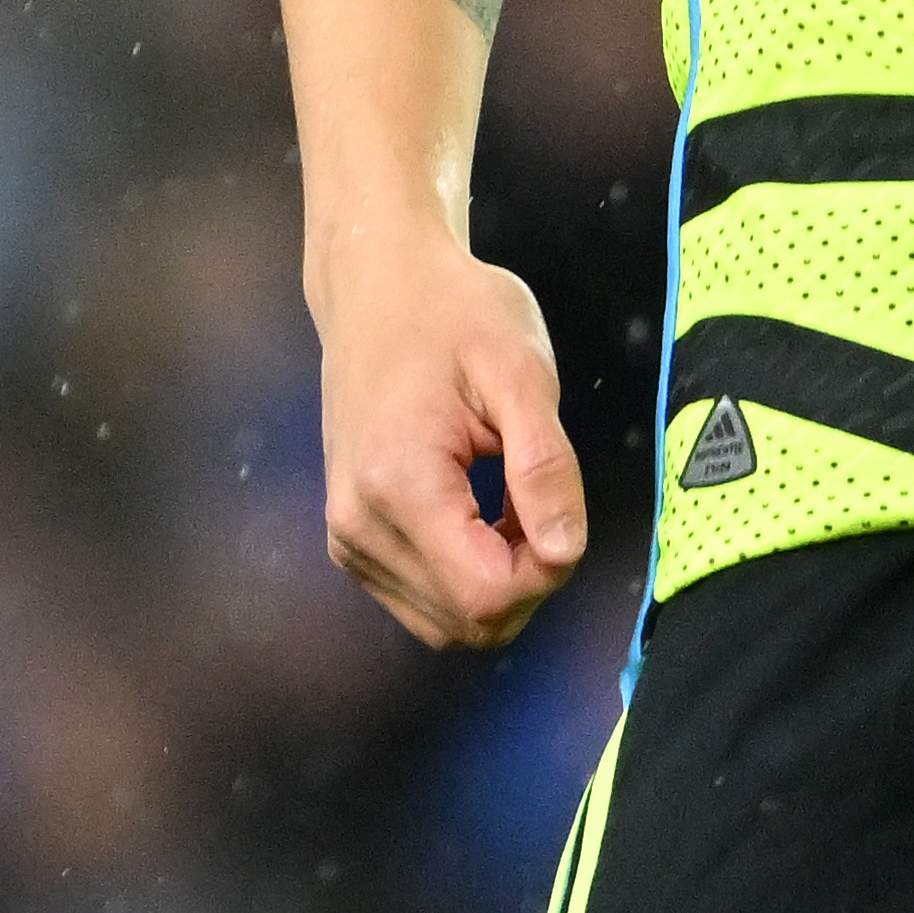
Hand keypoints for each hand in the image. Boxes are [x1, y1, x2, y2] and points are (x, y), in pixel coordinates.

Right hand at [312, 231, 588, 649]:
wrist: (380, 290)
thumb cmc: (456, 315)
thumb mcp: (520, 373)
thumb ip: (545, 466)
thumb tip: (565, 553)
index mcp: (398, 487)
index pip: (485, 596)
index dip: (546, 572)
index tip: (564, 510)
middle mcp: (359, 529)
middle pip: (467, 621)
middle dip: (528, 579)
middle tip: (545, 500)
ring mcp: (348, 540)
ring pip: (445, 621)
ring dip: (500, 580)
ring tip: (515, 500)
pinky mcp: (351, 541)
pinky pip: (423, 598)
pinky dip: (468, 574)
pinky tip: (487, 512)